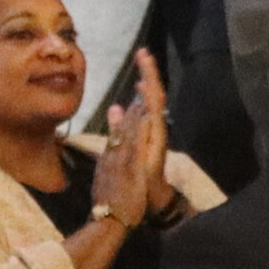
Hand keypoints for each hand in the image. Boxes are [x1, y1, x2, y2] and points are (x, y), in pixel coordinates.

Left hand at [91, 52, 172, 226]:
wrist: (123, 215)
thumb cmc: (121, 188)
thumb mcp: (115, 155)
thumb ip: (118, 131)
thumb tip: (116, 107)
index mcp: (140, 136)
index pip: (145, 101)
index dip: (145, 79)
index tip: (141, 58)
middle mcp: (148, 138)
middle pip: (152, 100)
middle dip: (149, 75)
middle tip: (144, 53)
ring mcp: (149, 145)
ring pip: (152, 108)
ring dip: (150, 85)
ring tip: (147, 64)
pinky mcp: (147, 153)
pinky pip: (149, 124)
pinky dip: (148, 106)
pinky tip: (146, 91)